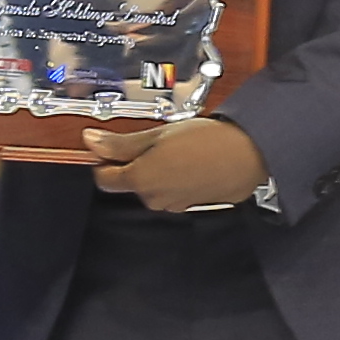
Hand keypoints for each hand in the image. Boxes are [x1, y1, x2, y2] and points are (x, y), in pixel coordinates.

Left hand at [94, 115, 268, 213]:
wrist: (250, 155)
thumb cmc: (206, 141)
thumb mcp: (158, 133)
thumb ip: (120, 142)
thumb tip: (89, 141)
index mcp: (139, 180)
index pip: (103, 177)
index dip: (103, 158)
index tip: (111, 143)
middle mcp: (153, 198)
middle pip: (129, 181)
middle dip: (135, 161)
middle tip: (154, 138)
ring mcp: (173, 205)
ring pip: (152, 186)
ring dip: (157, 169)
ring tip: (178, 148)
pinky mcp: (191, 206)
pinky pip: (173, 191)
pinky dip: (176, 177)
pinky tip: (191, 161)